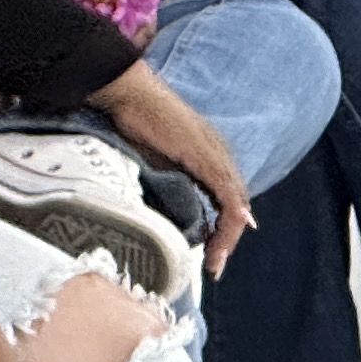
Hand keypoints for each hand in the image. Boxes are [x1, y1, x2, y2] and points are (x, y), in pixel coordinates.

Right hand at [83, 63, 247, 273]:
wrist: (127, 94)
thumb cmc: (131, 123)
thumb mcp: (149, 162)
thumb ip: (162, 183)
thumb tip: (156, 215)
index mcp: (206, 158)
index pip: (222, 201)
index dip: (219, 230)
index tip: (208, 256)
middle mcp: (217, 156)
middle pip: (232, 205)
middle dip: (226, 238)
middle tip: (214, 266)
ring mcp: (215, 154)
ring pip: (233, 203)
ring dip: (228, 235)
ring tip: (216, 261)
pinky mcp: (207, 155)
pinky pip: (226, 192)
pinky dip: (231, 214)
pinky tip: (233, 231)